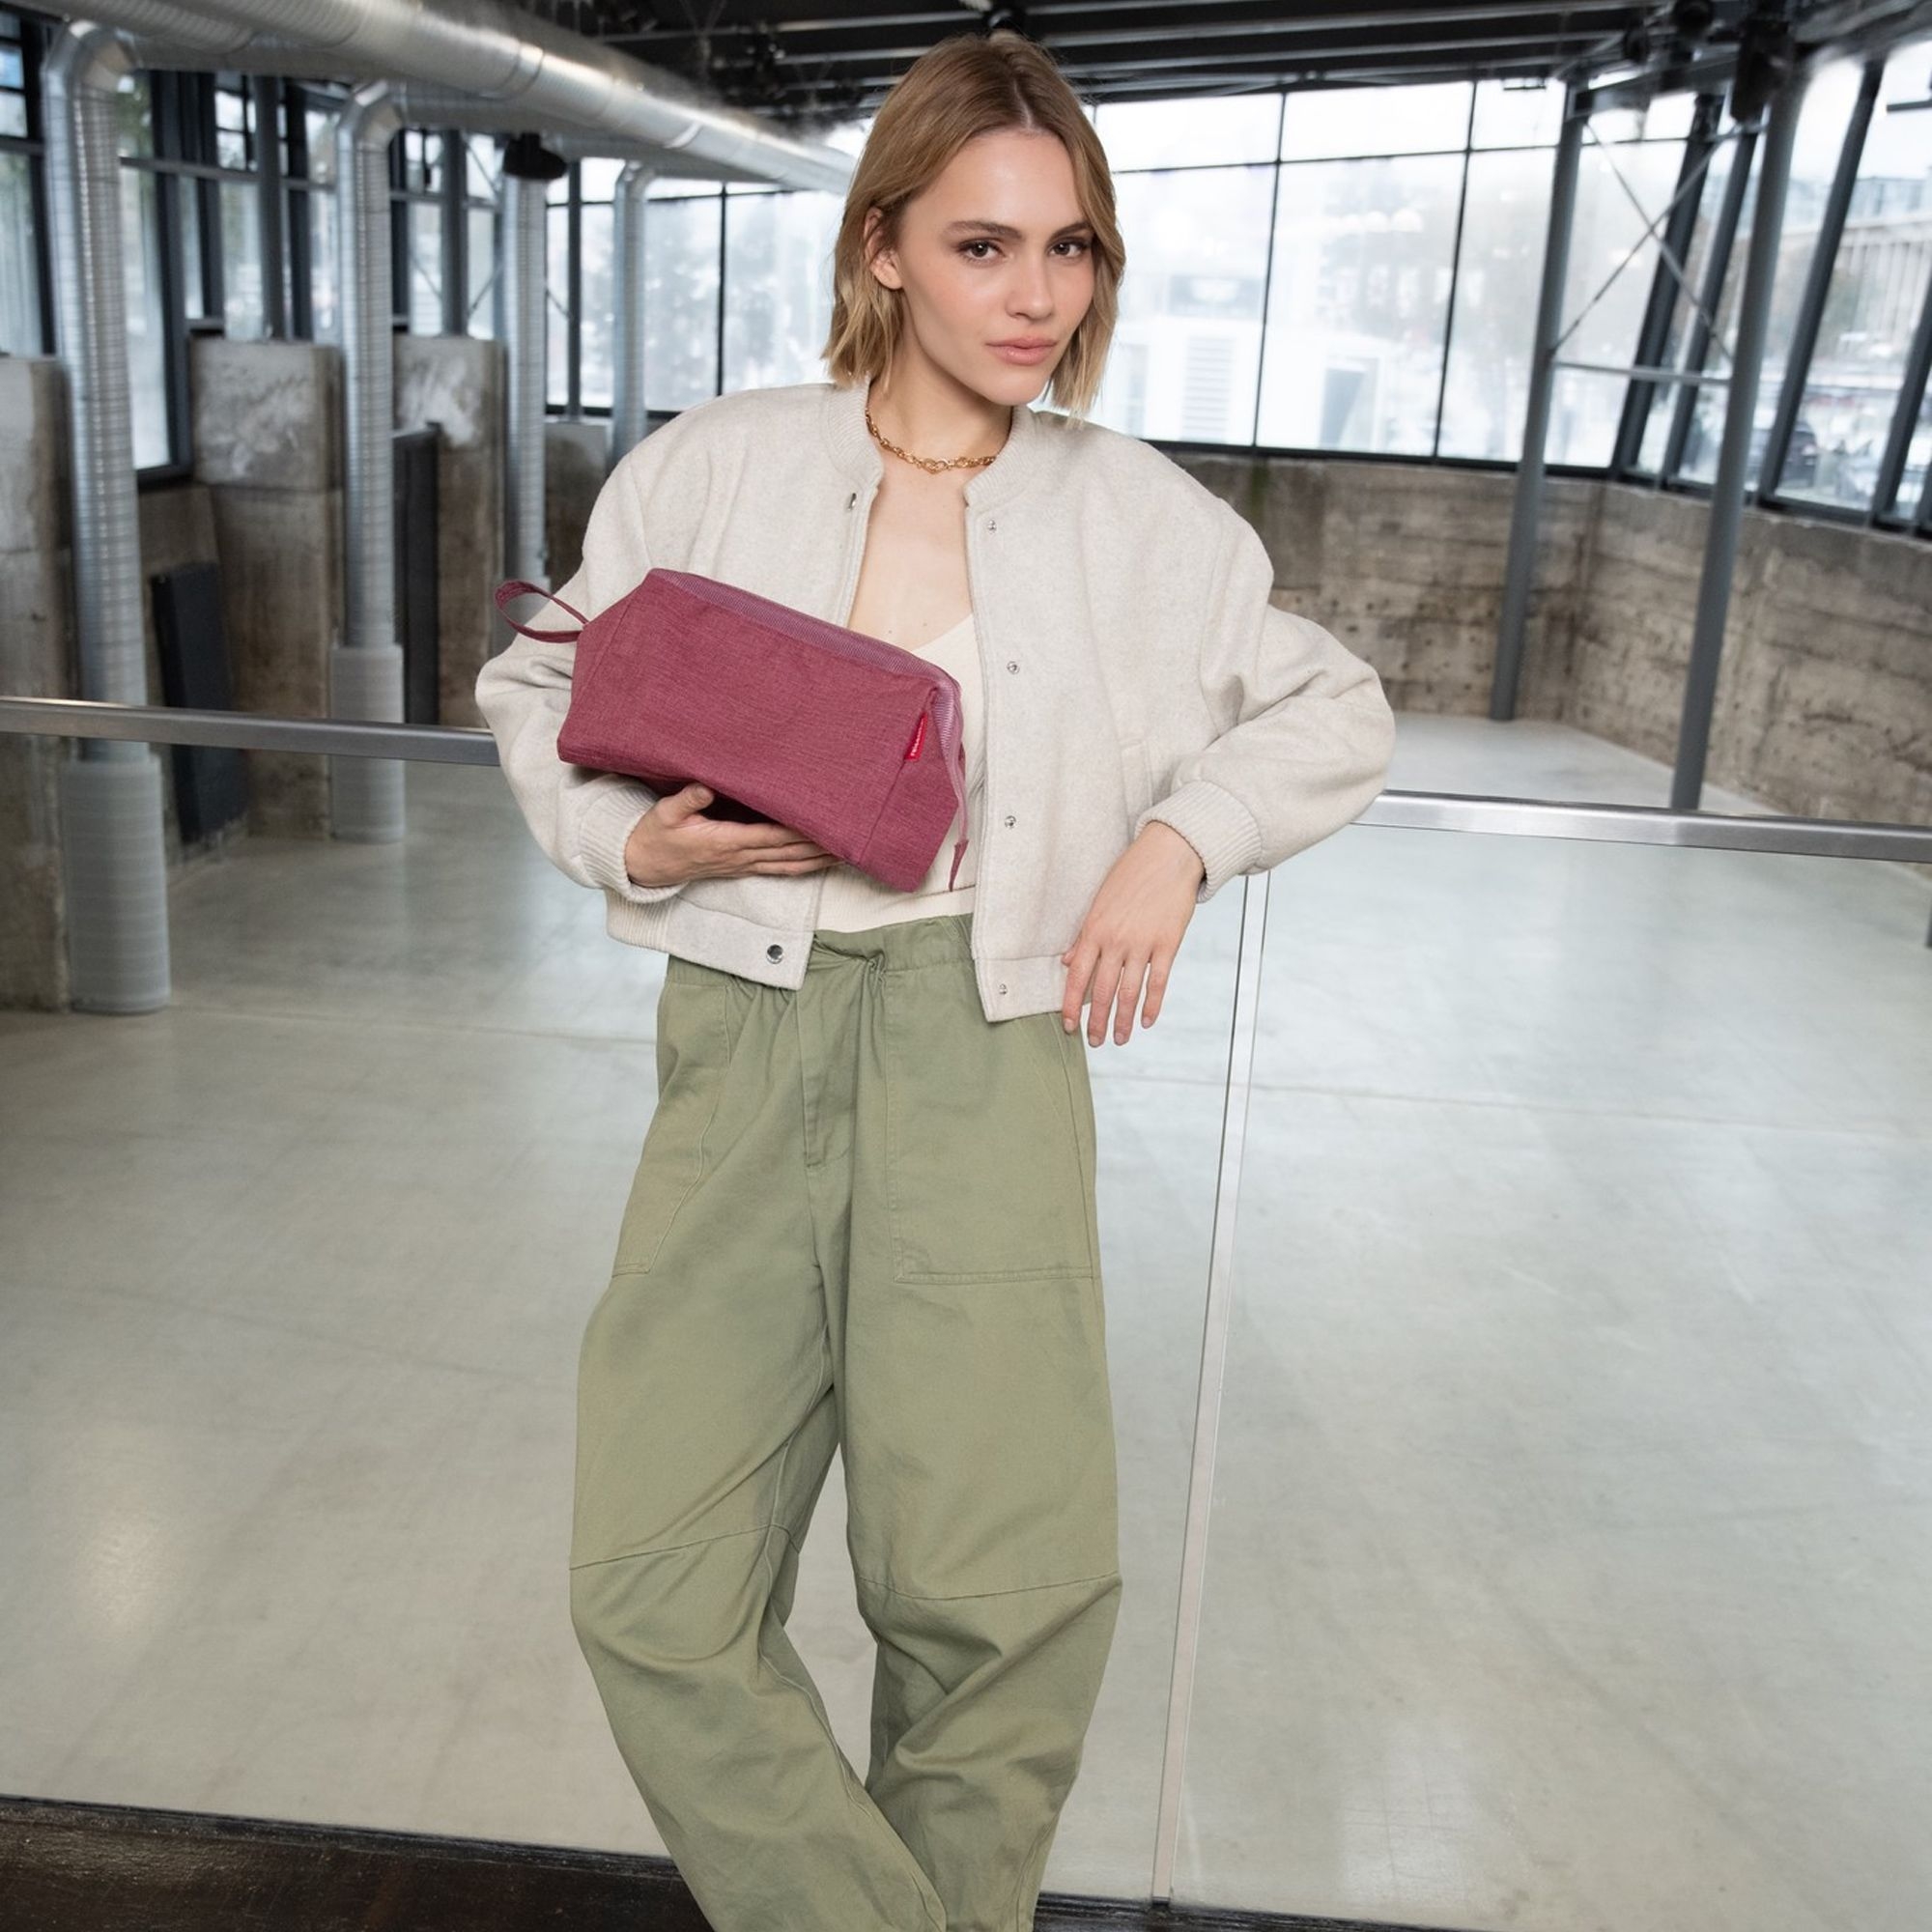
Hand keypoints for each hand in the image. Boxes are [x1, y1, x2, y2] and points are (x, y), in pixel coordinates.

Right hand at [625, 783, 843, 886]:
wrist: (645, 865)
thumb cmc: (656, 834)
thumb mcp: (665, 812)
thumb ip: (688, 799)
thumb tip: (707, 785)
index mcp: (726, 841)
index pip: (772, 836)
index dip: (799, 831)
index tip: (824, 823)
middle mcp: (740, 857)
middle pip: (790, 853)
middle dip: (820, 847)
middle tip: (851, 838)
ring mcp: (743, 865)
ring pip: (789, 865)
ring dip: (819, 861)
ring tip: (849, 854)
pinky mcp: (743, 868)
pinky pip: (780, 870)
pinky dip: (804, 867)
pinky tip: (822, 863)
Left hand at [1059, 822, 1205, 1045]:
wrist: (1169, 854)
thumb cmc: (1131, 876)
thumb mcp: (1099, 902)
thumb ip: (1085, 936)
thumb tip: (1068, 962)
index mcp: (1094, 930)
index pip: (1077, 976)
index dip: (1071, 1005)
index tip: (1068, 1026)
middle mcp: (1116, 940)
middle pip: (1102, 991)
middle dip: (1097, 1022)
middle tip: (1094, 1042)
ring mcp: (1143, 943)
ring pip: (1129, 992)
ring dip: (1123, 1020)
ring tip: (1120, 1039)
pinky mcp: (1168, 943)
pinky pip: (1158, 981)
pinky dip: (1152, 1004)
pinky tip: (1146, 1021)